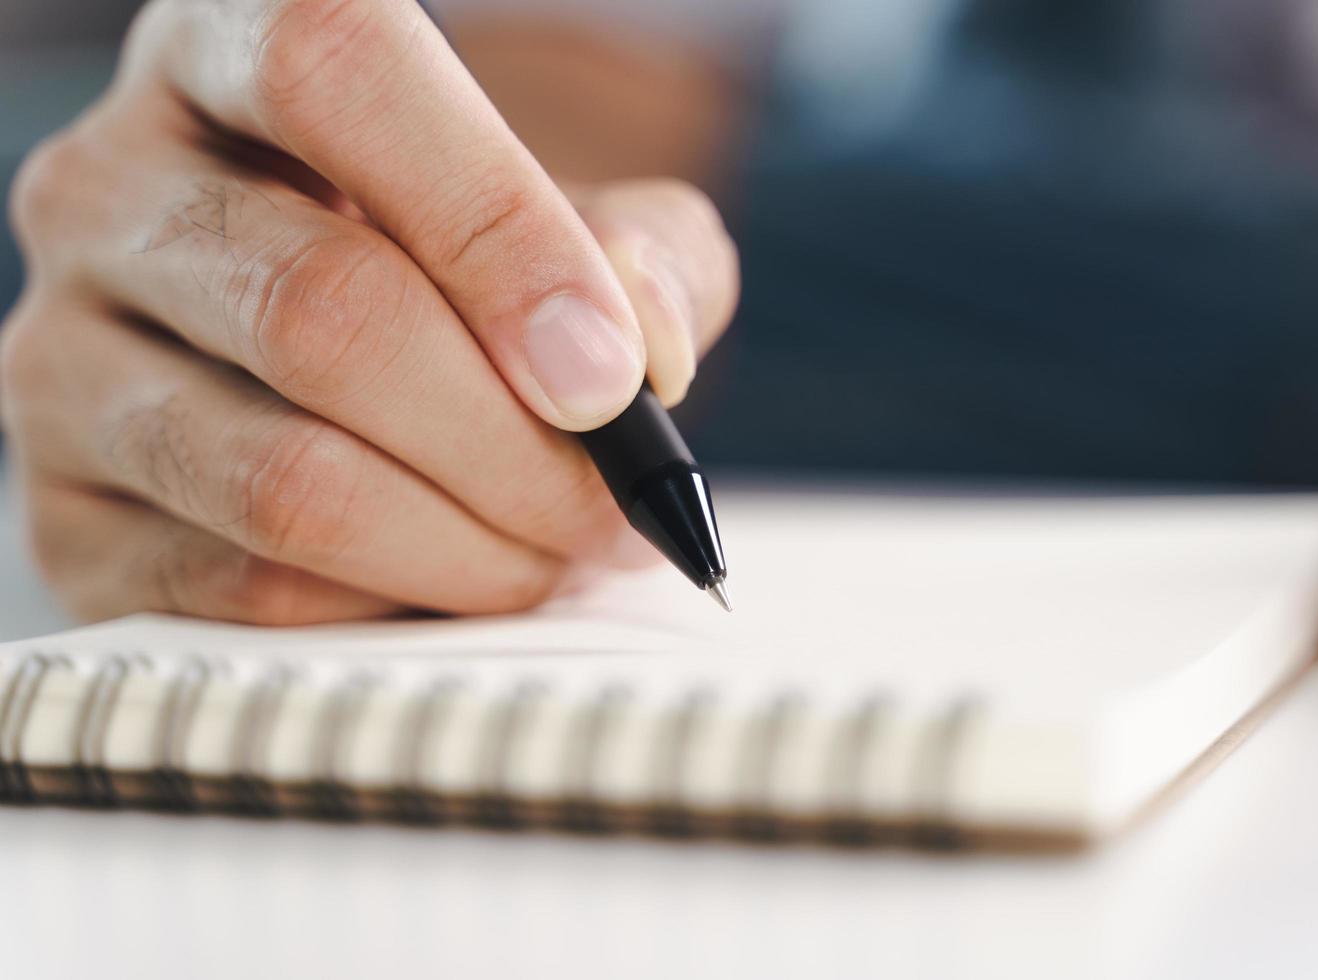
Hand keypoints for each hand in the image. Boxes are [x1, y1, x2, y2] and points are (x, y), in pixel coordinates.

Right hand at [0, 0, 738, 623]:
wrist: (357, 368)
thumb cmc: (478, 280)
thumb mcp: (584, 223)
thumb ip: (644, 254)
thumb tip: (638, 348)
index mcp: (224, 48)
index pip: (333, 72)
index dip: (493, 224)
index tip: (611, 370)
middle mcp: (108, 188)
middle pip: (322, 310)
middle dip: (511, 442)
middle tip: (608, 500)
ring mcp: (62, 358)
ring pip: (283, 477)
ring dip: (463, 543)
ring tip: (551, 549)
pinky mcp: (68, 518)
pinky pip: (249, 589)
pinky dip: (390, 605)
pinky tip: (452, 576)